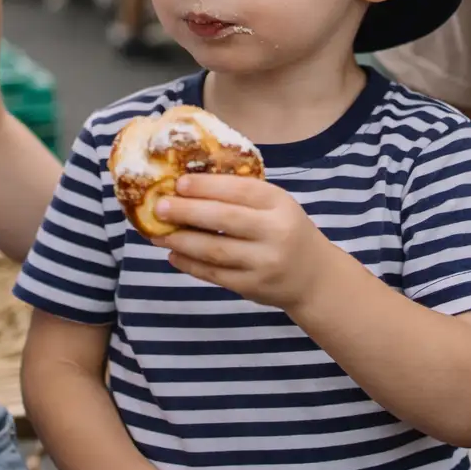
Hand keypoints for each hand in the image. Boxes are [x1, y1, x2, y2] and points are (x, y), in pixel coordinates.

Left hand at [155, 174, 335, 311]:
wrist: (314, 277)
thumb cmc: (286, 231)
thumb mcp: (276, 206)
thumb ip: (242, 196)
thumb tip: (188, 185)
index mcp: (279, 204)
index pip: (240, 189)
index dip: (207, 186)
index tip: (178, 183)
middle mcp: (274, 232)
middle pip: (224, 219)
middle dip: (187, 211)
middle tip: (159, 206)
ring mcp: (264, 262)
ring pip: (215, 250)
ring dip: (182, 240)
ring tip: (157, 234)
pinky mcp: (252, 286)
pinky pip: (214, 275)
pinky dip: (190, 265)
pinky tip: (174, 255)